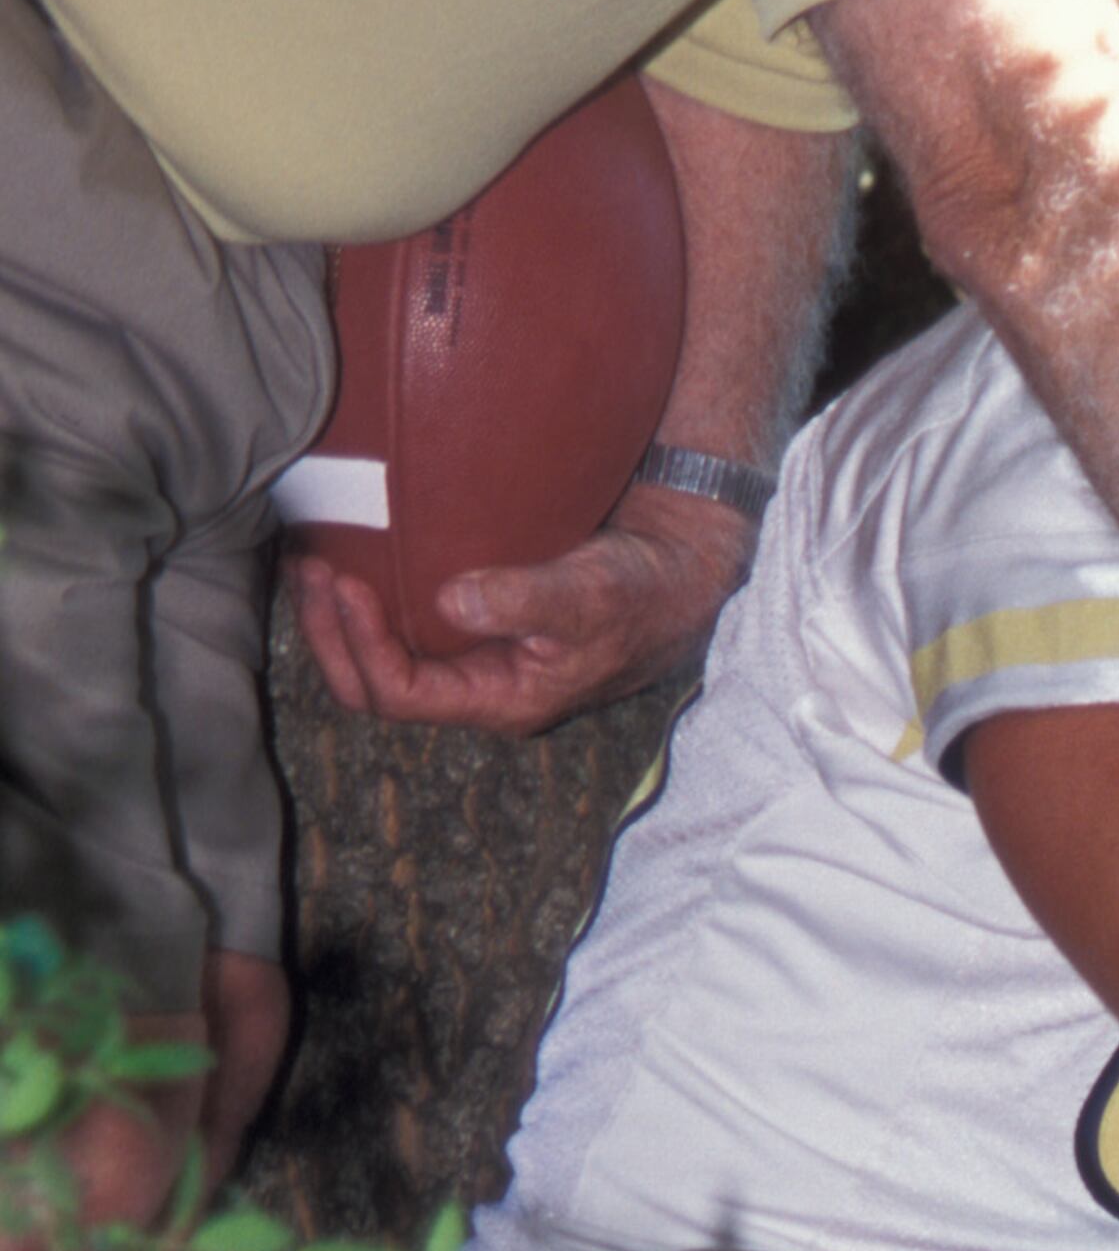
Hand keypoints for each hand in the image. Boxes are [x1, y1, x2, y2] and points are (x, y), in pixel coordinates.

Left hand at [289, 483, 747, 735]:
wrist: (679, 570)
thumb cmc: (642, 590)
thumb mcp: (589, 596)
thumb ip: (523, 600)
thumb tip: (452, 601)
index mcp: (503, 700)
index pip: (403, 694)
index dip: (360, 644)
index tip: (344, 581)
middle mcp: (481, 688)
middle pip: (375, 687)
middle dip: (330, 633)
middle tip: (308, 568)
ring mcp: (477, 659)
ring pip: (382, 656)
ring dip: (338, 615)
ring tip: (312, 557)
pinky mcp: (478, 624)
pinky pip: (404, 623)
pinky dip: (370, 592)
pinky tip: (354, 550)